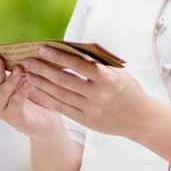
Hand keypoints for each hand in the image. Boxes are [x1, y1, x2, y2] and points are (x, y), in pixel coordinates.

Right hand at [0, 41, 64, 139]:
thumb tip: (19, 44)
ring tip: (19, 69)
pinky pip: (16, 101)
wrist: (48, 120)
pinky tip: (29, 82)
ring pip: (3, 90)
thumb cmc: (35, 94)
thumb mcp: (24, 75)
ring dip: (11, 79)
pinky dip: (22, 91)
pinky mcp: (12, 117)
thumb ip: (17, 62)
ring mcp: (0, 107)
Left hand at [22, 45, 155, 140]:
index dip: (59, 56)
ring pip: (61, 95)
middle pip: (65, 80)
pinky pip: (63, 109)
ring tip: (29, 74)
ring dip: (42, 84)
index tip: (43, 49)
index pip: (79, 64)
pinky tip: (37, 91)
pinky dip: (48, 99)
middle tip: (29, 61)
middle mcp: (99, 95)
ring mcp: (92, 110)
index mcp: (108, 78)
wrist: (141, 119)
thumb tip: (70, 49)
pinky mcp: (87, 121)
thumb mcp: (117, 73)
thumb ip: (96, 63)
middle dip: (44, 69)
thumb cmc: (127, 89)